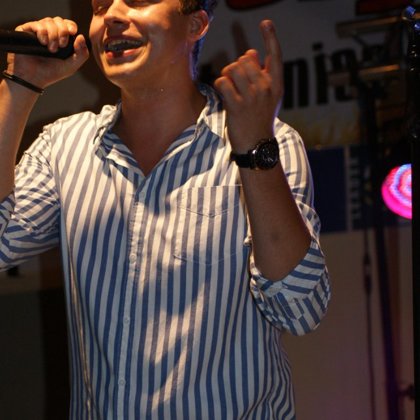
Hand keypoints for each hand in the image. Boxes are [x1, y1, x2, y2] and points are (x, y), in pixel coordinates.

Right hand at [6, 17, 88, 89]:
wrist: (34, 78)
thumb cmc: (52, 73)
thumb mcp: (72, 66)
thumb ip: (81, 54)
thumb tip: (81, 36)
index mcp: (61, 39)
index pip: (68, 25)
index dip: (70, 26)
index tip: (72, 32)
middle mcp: (50, 33)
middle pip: (59, 21)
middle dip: (63, 31)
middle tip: (61, 45)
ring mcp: (38, 31)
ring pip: (48, 21)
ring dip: (53, 35)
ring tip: (51, 49)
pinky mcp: (26, 31)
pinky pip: (37, 24)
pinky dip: (42, 32)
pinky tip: (43, 43)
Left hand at [214, 20, 282, 152]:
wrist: (256, 144)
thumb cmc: (260, 119)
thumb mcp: (268, 97)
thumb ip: (261, 75)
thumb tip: (250, 52)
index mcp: (276, 84)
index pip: (275, 56)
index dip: (271, 37)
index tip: (266, 23)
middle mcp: (266, 88)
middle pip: (245, 59)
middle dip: (236, 67)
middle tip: (236, 83)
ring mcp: (252, 97)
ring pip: (232, 68)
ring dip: (226, 76)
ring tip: (229, 88)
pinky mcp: (237, 106)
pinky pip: (222, 82)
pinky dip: (220, 86)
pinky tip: (225, 96)